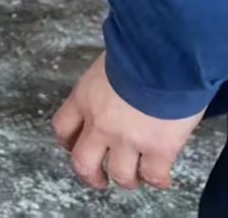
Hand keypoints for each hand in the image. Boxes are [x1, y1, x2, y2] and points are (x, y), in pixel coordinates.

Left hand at [52, 54, 203, 190]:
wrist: (164, 56)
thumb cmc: (138, 48)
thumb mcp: (109, 60)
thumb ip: (108, 81)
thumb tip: (118, 83)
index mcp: (85, 98)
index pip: (63, 127)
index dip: (68, 142)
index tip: (75, 147)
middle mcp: (100, 123)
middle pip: (83, 162)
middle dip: (90, 175)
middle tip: (100, 180)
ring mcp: (128, 139)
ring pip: (120, 174)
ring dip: (128, 180)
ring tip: (137, 178)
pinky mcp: (158, 149)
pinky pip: (154, 176)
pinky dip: (158, 180)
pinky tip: (162, 178)